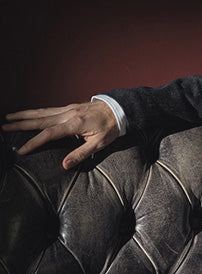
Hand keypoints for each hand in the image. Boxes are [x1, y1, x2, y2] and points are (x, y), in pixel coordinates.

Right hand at [2, 101, 118, 169]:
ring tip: (9, 117)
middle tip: (4, 127)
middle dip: (20, 124)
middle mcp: (67, 114)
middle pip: (40, 120)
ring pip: (41, 112)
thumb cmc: (110, 127)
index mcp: (75, 124)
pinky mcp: (68, 107)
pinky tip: (27, 114)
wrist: (118, 109)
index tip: (22, 150)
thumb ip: (81, 154)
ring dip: (24, 115)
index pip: (49, 134)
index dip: (34, 142)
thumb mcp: (99, 143)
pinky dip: (35, 112)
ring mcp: (67, 109)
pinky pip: (48, 110)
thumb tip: (65, 165)